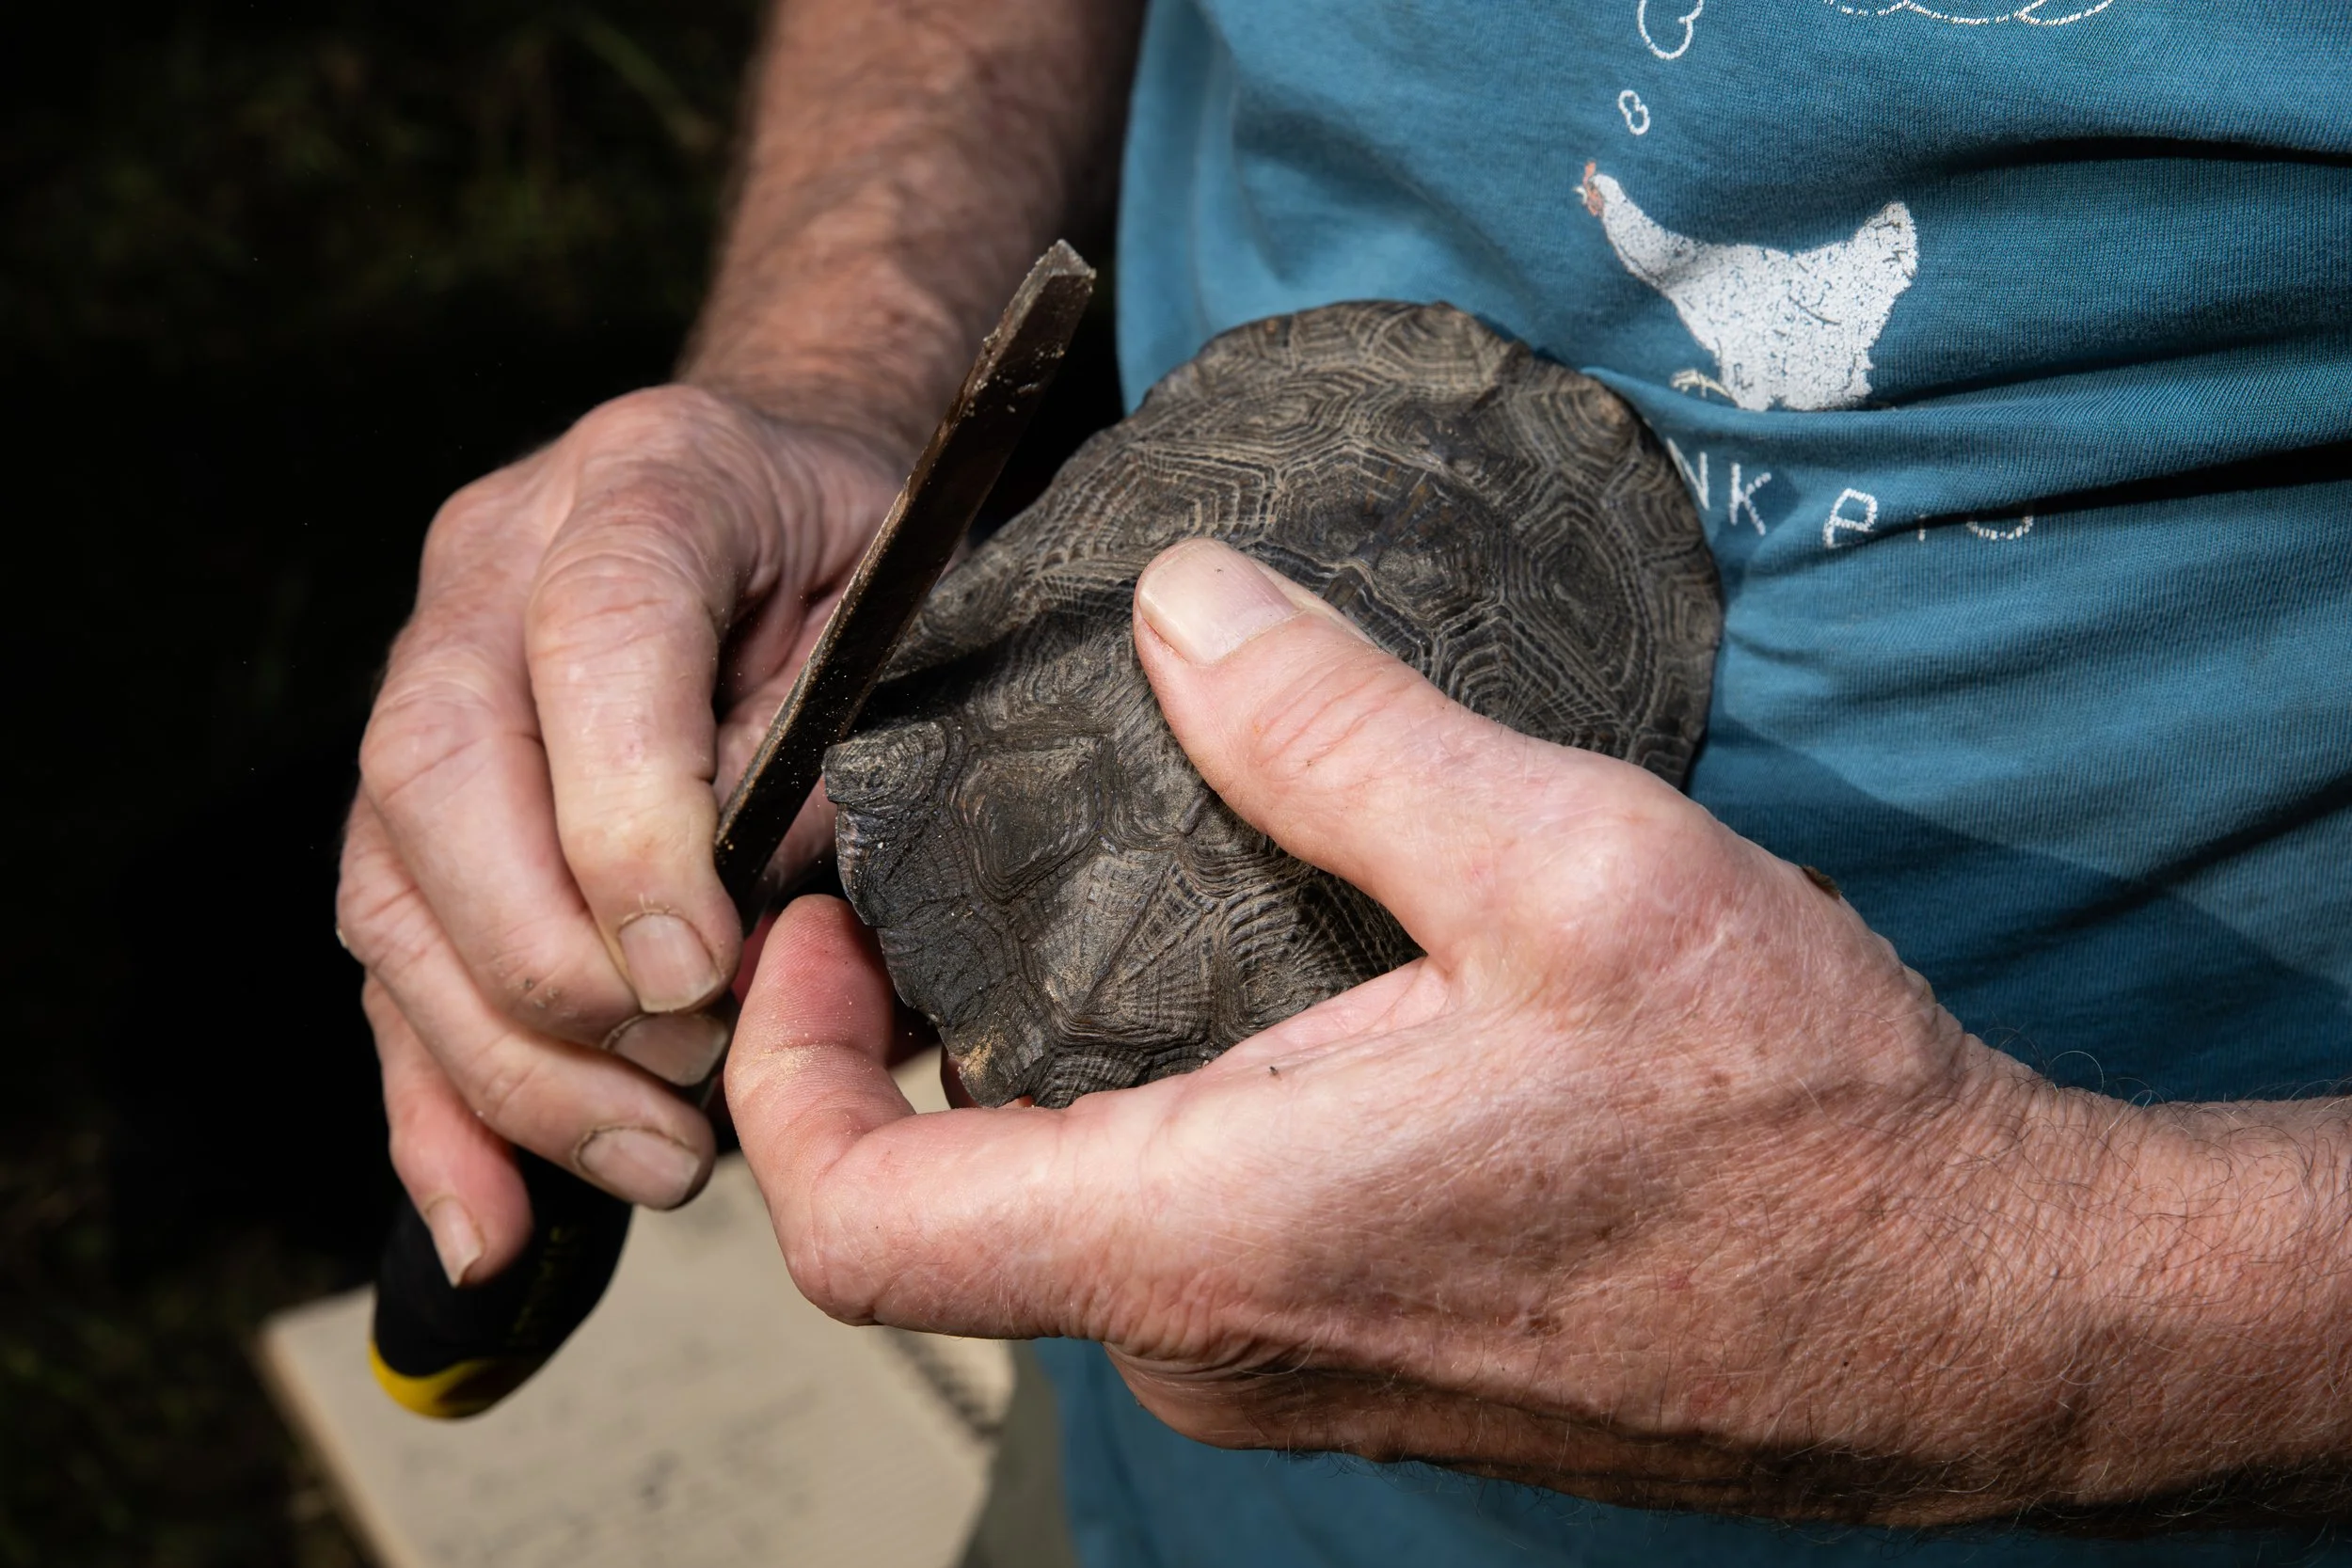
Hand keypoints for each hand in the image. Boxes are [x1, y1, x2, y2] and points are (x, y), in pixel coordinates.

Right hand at [338, 384, 900, 1283]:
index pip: (595, 635)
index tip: (702, 968)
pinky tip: (490, 1223)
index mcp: (646, 479)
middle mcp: (495, 566)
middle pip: (437, 773)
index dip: (627, 816)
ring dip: (510, 1062)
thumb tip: (751, 934)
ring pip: (393, 887)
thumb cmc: (871, 563)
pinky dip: (438, 1106)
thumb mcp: (906, 619)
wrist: (798, 495)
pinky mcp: (412, 799)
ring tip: (654, 1161)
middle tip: (683, 1076)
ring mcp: (430, 677)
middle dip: (548, 964)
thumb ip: (835, 750)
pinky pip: (390, 960)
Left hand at [729, 540, 2351, 1526]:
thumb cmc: (1788, 1121)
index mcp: (1215, 1240)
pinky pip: (1170, 1256)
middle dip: (890, 1050)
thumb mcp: (1567, 869)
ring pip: (1057, 1235)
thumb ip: (1341, 734)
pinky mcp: (1358, 1365)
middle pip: (940, 1221)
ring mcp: (1286, 1376)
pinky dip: (1129, 1129)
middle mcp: (1217, 1345)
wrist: (1963, 1318)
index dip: (781, 1068)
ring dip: (1019, 1084)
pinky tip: (1226, 1004)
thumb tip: (1179, 609)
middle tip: (926, 880)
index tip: (817, 922)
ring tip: (1067, 914)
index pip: (858, 1228)